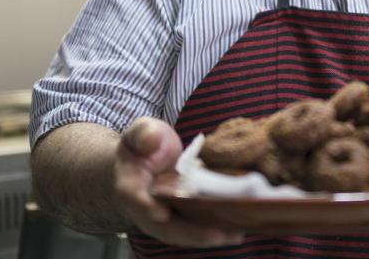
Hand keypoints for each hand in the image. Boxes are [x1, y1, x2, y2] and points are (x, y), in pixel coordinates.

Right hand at [114, 116, 244, 247]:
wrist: (142, 161)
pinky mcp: (181, 217)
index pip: (135, 198)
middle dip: (191, 233)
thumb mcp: (141, 131)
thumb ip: (144, 134)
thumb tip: (151, 139)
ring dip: (208, 236)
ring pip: (183, 232)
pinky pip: (196, 227)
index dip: (147, 207)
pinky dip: (216, 230)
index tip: (162, 213)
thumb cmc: (142, 146)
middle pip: (165, 226)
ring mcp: (165, 217)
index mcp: (130, 185)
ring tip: (235, 234)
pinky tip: (238, 229)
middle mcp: (147, 209)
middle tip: (217, 234)